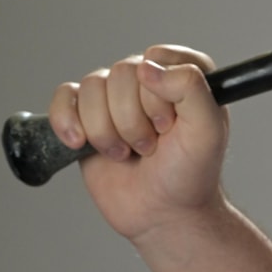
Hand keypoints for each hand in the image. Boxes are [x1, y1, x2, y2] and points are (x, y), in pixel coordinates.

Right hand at [48, 45, 229, 242]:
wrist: (163, 213)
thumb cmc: (191, 172)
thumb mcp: (207, 129)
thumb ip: (190, 87)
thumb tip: (147, 65)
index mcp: (184, 72)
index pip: (156, 58)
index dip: (158, 97)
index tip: (169, 125)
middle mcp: (150, 78)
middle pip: (120, 74)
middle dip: (132, 120)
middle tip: (150, 145)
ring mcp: (115, 97)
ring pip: (91, 87)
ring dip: (106, 130)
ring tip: (127, 152)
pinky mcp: (86, 117)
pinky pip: (64, 98)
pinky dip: (66, 121)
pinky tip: (80, 143)